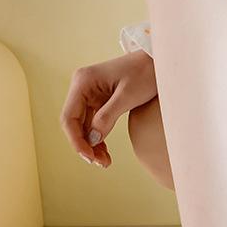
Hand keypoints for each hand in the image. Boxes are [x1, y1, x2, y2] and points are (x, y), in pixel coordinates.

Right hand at [60, 50, 156, 167]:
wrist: (157, 62)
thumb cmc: (144, 73)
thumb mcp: (127, 96)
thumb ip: (108, 116)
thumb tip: (93, 139)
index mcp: (83, 82)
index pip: (69, 117)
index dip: (76, 140)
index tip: (89, 157)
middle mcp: (81, 87)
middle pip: (73, 123)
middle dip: (84, 145)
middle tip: (100, 163)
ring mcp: (89, 94)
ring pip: (83, 126)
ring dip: (91, 145)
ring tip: (105, 162)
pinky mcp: (99, 100)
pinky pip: (93, 123)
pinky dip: (98, 138)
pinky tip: (105, 152)